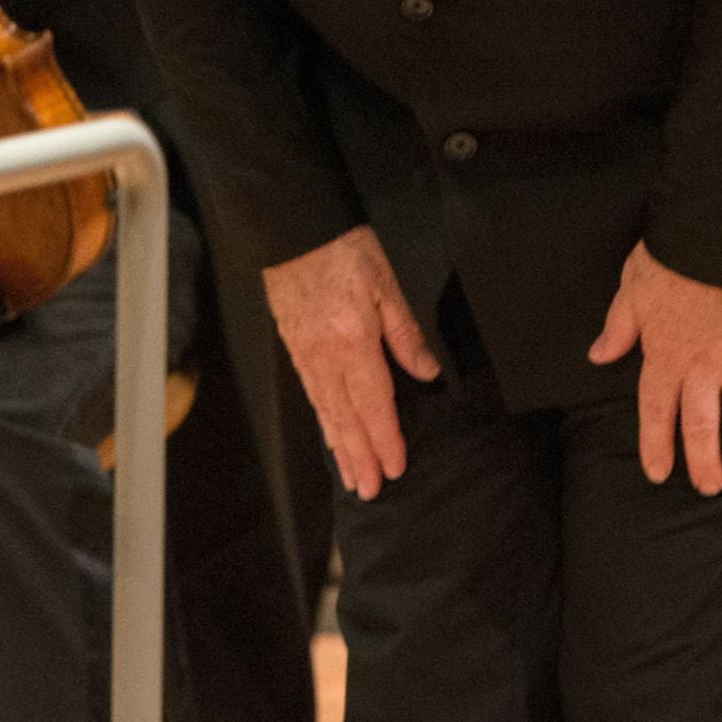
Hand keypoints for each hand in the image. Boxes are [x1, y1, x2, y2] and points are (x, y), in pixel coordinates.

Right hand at [260, 225, 438, 500]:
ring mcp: (306, 355)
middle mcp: (326, 358)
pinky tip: (331, 434)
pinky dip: (323, 421)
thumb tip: (427, 374)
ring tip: (349, 477)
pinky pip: (312, 395)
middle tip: (368, 492)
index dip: (385, 439)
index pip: (374, 404)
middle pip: (346, 419)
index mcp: (353, 343)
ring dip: (339, 448)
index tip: (395, 468)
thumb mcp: (386, 285)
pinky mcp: (295, 348)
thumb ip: (406, 334)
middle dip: (359, 458)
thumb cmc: (345, 251)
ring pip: (326, 412)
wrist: (294, 229)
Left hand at [587, 244, 721, 493]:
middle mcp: (704, 364)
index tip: (660, 473)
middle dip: (705, 460)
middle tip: (710, 487)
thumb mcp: (632, 286)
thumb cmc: (674, 253)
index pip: (657, 411)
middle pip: (703, 423)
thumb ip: (618, 326)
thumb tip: (599, 355)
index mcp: (666, 353)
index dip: (657, 445)